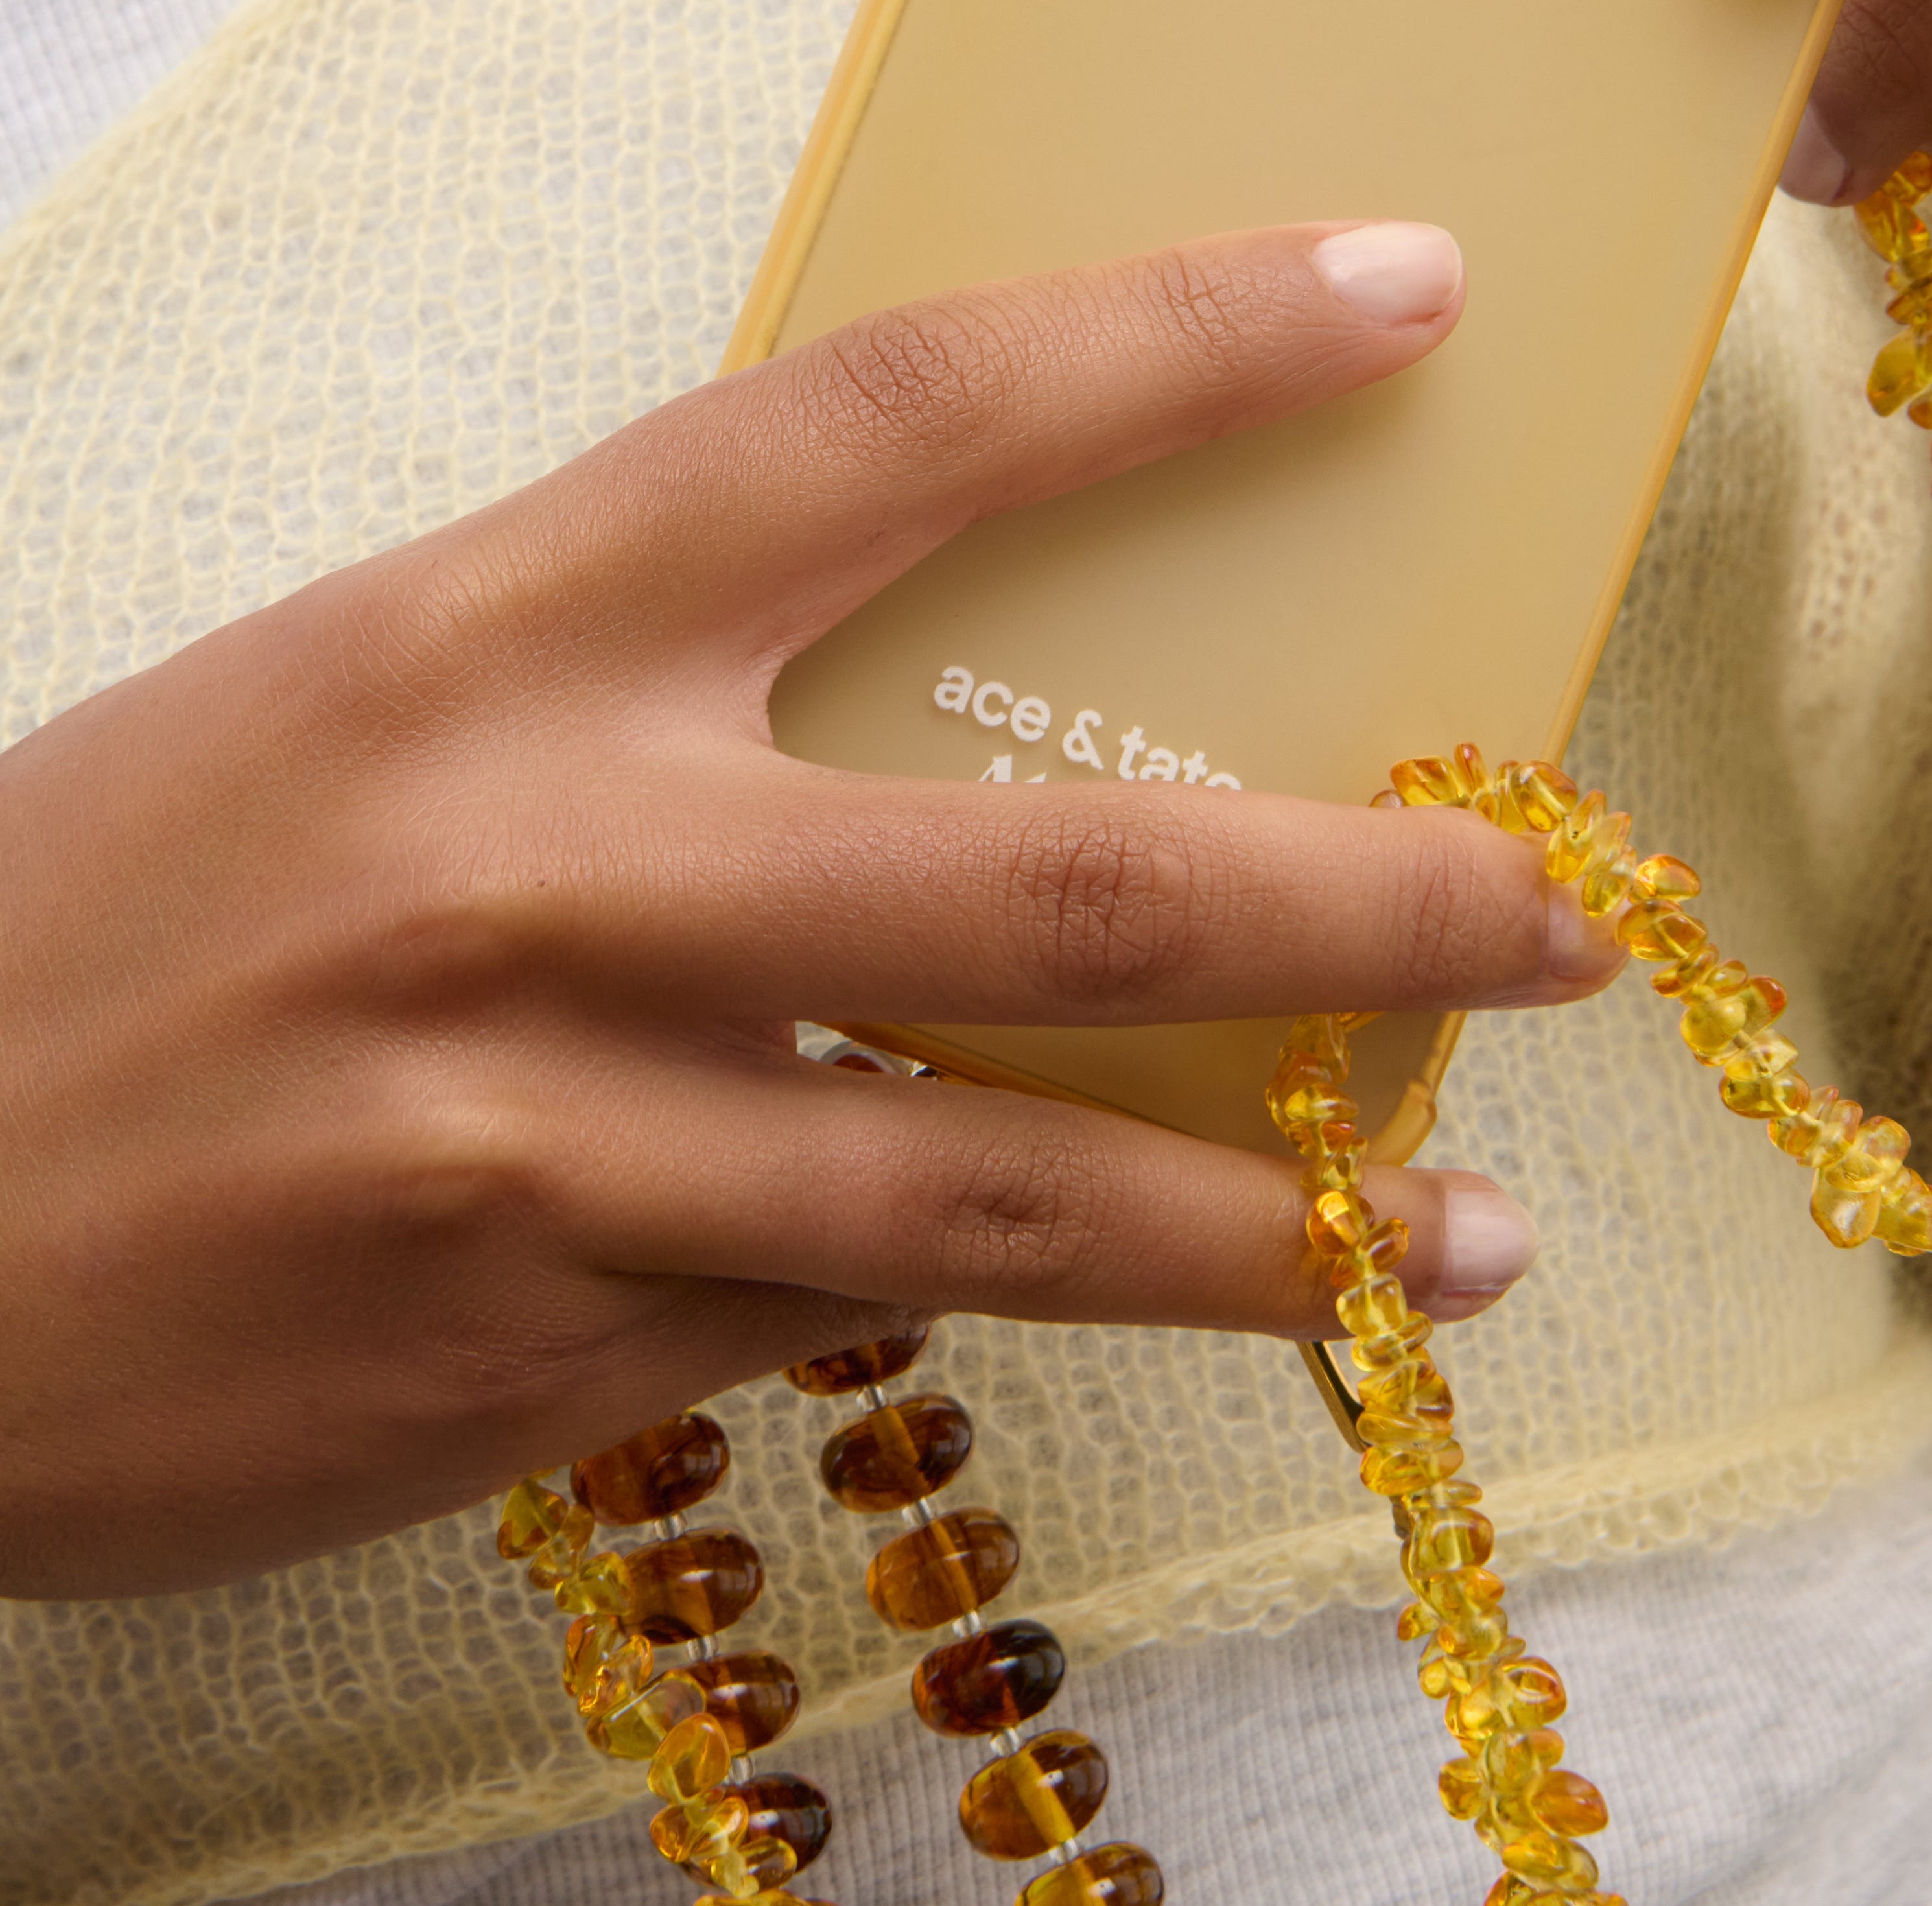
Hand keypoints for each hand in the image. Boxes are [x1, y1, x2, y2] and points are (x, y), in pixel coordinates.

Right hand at [0, 219, 1617, 1598]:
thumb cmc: (109, 940)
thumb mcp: (361, 741)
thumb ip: (645, 753)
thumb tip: (933, 850)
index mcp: (487, 643)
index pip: (900, 428)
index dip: (1178, 345)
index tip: (1402, 299)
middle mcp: (545, 878)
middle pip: (1060, 882)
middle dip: (1358, 901)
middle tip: (1559, 917)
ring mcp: (557, 1146)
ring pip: (1008, 1194)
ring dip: (1273, 1226)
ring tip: (1475, 1238)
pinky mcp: (546, 1353)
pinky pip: (844, 1321)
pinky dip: (999, 1305)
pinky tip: (1118, 1309)